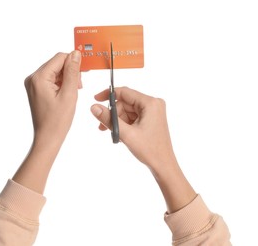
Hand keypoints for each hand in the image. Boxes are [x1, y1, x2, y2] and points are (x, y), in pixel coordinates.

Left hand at [13, 51, 81, 193]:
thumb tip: (76, 54)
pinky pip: (51, 79)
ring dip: (67, 78)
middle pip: (57, 63)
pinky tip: (66, 94)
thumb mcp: (69, 94)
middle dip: (70, 72)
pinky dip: (61, 84)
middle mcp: (33, 78)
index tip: (85, 70)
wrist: (47, 138)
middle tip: (79, 86)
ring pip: (55, 71)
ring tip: (72, 93)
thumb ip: (73, 72)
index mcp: (39, 78)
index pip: (59, 58)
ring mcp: (33, 84)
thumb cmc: (57, 121)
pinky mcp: (36, 90)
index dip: (74, 61)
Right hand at [91, 87, 195, 212]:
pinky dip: (124, 124)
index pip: (124, 92)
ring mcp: (152, 111)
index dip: (108, 95)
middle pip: (125, 102)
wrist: (163, 165)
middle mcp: (153, 104)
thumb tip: (94, 107)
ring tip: (114, 134)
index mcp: (150, 103)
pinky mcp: (151, 118)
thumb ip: (108, 119)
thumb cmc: (149, 150)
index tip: (95, 100)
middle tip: (103, 127)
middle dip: (113, 114)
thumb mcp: (125, 134)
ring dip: (118, 121)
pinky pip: (132, 116)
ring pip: (127, 111)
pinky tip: (122, 135)